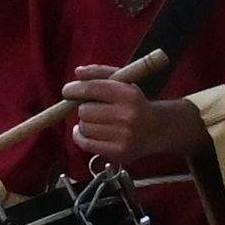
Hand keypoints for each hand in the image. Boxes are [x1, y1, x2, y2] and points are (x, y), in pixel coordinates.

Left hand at [61, 64, 198, 165]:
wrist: (157, 128)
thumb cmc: (134, 103)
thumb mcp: (123, 82)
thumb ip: (100, 73)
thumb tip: (78, 72)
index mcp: (128, 94)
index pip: (92, 89)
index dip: (75, 89)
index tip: (67, 91)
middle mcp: (127, 115)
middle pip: (85, 110)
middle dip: (84, 108)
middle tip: (92, 108)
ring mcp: (123, 136)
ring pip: (84, 127)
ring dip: (85, 123)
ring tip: (96, 121)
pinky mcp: (118, 152)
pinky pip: (86, 143)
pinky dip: (80, 136)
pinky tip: (85, 132)